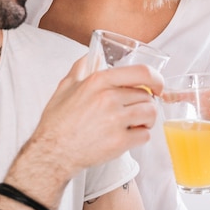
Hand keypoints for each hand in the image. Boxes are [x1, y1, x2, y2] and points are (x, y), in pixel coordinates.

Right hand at [28, 56, 163, 176]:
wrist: (52, 152)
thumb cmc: (57, 122)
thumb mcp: (65, 87)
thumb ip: (81, 68)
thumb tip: (93, 56)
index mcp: (98, 81)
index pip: (141, 72)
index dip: (156, 78)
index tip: (157, 85)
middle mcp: (109, 98)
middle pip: (147, 96)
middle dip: (145, 103)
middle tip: (136, 110)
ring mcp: (115, 120)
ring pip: (150, 114)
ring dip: (147, 119)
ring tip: (136, 123)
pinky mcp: (119, 142)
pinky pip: (145, 135)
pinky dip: (140, 136)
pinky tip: (129, 136)